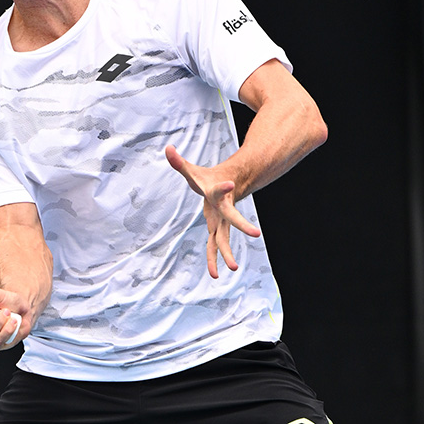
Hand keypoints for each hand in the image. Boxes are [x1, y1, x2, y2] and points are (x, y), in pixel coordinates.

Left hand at [165, 144, 260, 278]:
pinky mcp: (218, 229)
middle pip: (232, 218)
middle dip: (242, 225)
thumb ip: (179, 162)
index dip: (223, 186)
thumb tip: (167, 148)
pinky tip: (214, 275)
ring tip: (231, 269)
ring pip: (225, 238)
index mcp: (217, 193)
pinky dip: (213, 259)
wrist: (225, 187)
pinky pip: (215, 246)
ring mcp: (222, 221)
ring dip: (227, 253)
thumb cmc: (206, 180)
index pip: (220, 189)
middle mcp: (223, 209)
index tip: (230, 183)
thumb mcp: (192, 172)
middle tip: (256, 234)